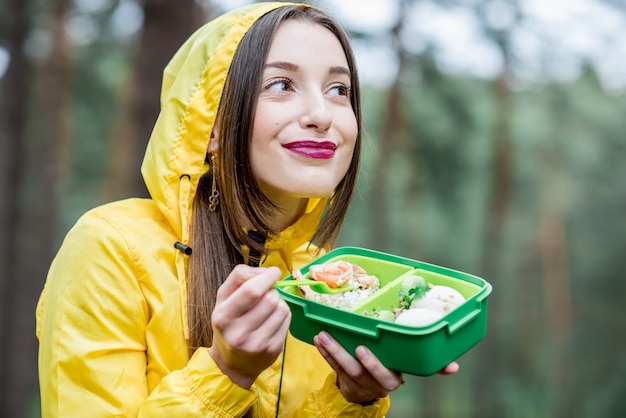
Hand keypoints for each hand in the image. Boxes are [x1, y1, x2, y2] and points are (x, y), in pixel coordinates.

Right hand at [209, 265, 290, 388]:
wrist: (232, 363)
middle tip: (266, 294)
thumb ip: (238, 277)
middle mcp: (239, 333)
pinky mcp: (273, 349)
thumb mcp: (223, 299)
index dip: (266, 277)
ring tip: (268, 308)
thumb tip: (264, 271)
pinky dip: (283, 314)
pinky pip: (288, 320)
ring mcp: (257, 344)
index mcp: (223, 317)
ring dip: (279, 302)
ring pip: (282, 308)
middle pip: (270, 299)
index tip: (274, 271)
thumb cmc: (228, 324)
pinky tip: (272, 319)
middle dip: (272, 290)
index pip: (251, 291)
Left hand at [314, 331, 459, 404]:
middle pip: (357, 370)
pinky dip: (324, 353)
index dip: (373, 363)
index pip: (383, 374)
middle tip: (331, 337)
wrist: (370, 390)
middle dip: (342, 354)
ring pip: (341, 368)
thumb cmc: (393, 369)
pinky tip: (318, 339)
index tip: (363, 349)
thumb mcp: (411, 368)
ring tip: (322, 334)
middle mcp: (373, 384)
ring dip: (330, 350)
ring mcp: (357, 382)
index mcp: (392, 380)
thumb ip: (430, 365)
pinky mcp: (343, 379)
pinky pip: (332, 367)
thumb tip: (455, 367)